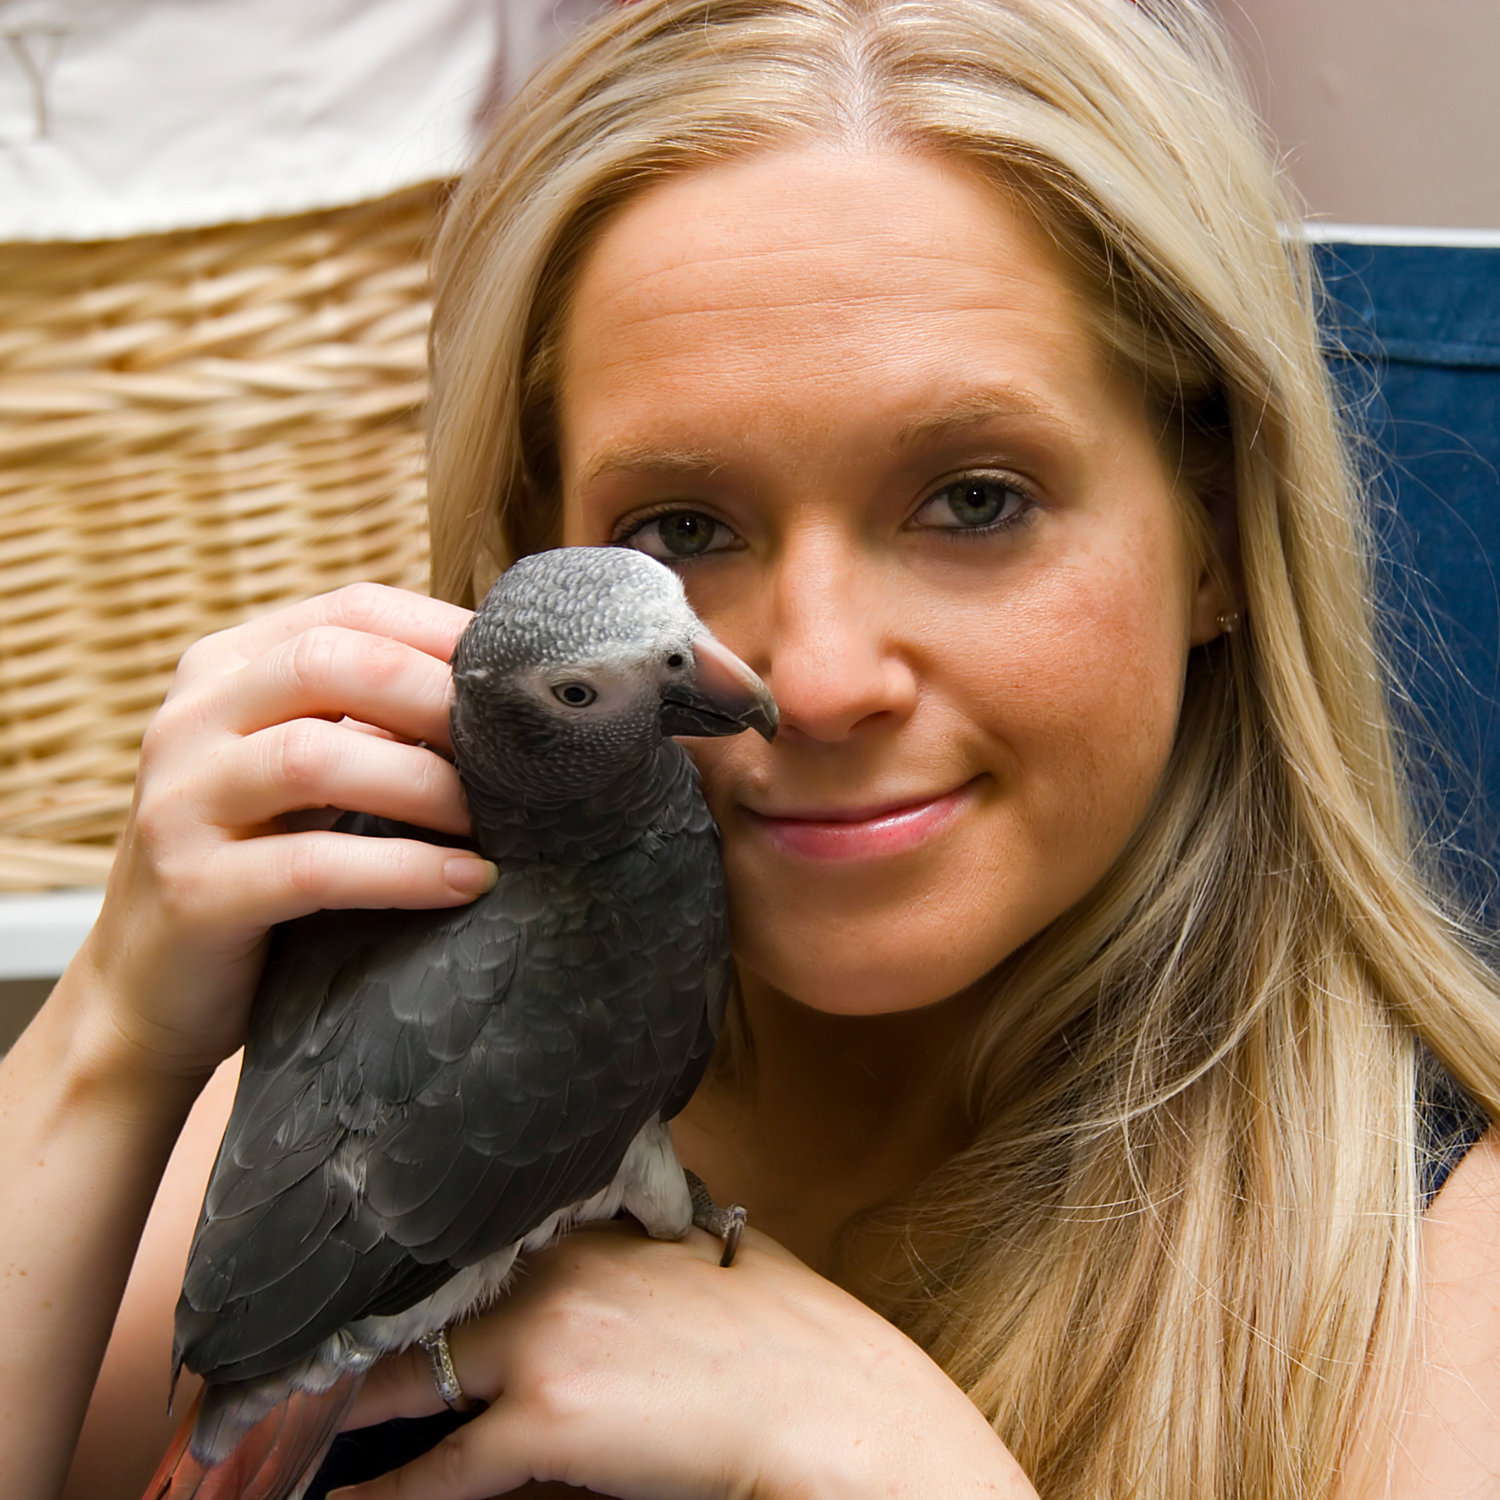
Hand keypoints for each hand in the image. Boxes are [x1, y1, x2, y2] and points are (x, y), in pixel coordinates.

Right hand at [67, 583, 490, 1083]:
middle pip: (328, 662)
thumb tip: (512, 699)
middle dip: (436, 697)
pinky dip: (404, 870)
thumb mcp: (307, 771)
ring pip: (314, 758)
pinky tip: (466, 881)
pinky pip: (313, 865)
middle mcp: (191, 720)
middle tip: (516, 746)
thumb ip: (372, 719)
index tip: (526, 676)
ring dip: (425, 784)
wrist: (150, 988)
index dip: (446, 633)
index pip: (350, 609)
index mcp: (228, 670)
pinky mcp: (193, 890)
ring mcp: (181, 802)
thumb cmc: (258, 861)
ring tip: (494, 818)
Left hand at [333, 1223, 1035, 1499]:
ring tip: (267, 1427)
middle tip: (267, 1356)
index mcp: (585, 1224)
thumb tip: (616, 1230)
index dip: (394, 1262)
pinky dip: (379, 1496)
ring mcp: (543, 1340)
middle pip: (411, 1296)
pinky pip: (439, 1471)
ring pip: (404, 1374)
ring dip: (333, 1406)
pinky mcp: (549, 1422)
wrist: (827, 1400)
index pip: (458, 1236)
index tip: (341, 1276)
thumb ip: (641, 1235)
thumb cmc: (780, 1332)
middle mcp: (551, 1267)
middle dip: (338, 1329)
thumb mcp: (708, 1250)